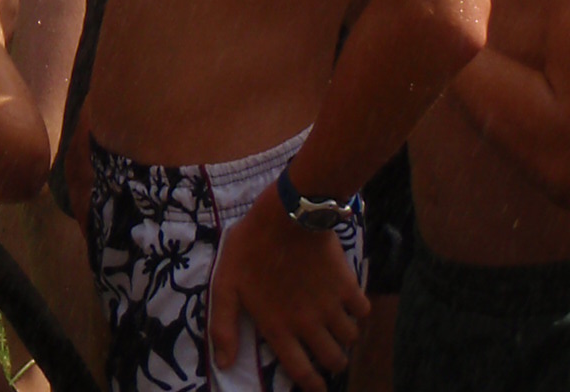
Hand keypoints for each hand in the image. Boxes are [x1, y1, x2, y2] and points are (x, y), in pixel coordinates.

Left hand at [209, 187, 367, 391]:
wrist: (287, 213)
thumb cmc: (251, 246)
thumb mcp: (226, 283)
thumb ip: (224, 325)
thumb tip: (223, 364)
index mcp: (279, 327)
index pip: (301, 372)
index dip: (313, 386)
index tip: (318, 388)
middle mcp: (309, 325)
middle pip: (333, 360)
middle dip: (333, 362)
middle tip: (329, 353)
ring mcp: (331, 307)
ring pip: (350, 339)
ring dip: (345, 337)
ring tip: (337, 326)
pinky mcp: (348, 287)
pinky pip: (363, 312)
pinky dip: (358, 311)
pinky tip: (348, 302)